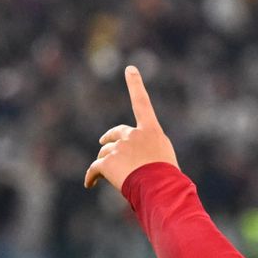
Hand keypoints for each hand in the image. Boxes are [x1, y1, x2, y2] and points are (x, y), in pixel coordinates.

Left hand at [84, 66, 178, 190]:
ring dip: (106, 163)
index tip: (130, 69)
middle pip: (116, 134)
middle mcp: (134, 135)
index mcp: (151, 132)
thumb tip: (128, 157)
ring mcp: (119, 147)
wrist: (160, 188)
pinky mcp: (107, 162)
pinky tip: (90, 184)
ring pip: (105, 153)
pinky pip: (94, 169)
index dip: (136, 85)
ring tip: (115, 178)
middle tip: (103, 143)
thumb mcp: (164, 159)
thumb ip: (147, 150)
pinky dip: (92, 177)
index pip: (143, 103)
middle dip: (108, 138)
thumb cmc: (167, 178)